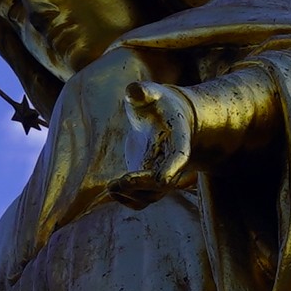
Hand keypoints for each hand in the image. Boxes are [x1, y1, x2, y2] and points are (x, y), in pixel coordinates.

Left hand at [107, 79, 197, 205]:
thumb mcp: (152, 94)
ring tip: (112, 186)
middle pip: (162, 184)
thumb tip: (133, 90)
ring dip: (132, 195)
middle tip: (119, 182)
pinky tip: (112, 191)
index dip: (172, 169)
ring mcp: (160, 176)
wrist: (167, 119)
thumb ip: (143, 92)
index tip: (162, 180)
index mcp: (179, 141)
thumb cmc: (158, 104)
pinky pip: (140, 200)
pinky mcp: (146, 182)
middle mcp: (172, 163)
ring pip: (150, 196)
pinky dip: (127, 200)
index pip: (179, 157)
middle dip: (142, 185)